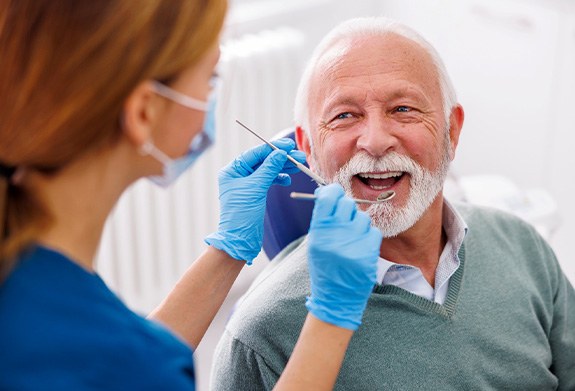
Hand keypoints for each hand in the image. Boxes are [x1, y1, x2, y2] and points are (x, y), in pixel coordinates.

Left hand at [205, 138, 305, 263]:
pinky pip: (268, 180)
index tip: (289, 145)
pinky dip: (279, 178)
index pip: (255, 153)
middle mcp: (238, 175)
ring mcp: (246, 184)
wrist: (240, 240)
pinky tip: (287, 179)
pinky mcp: (254, 193)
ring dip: (283, 167)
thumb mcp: (256, 188)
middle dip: (281, 158)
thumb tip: (280, 153)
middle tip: (299, 156)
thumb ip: (269, 168)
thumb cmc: (241, 214)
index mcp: (232, 170)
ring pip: (268, 170)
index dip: (273, 148)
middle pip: (263, 160)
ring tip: (298, 166)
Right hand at [305, 184, 381, 329]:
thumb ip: (322, 218)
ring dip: (358, 224)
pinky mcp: (369, 253)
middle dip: (346, 209)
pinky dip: (368, 237)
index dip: (333, 192)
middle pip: (347, 204)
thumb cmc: (324, 266)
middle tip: (344, 220)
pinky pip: (373, 231)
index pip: (329, 197)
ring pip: (362, 217)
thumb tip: (328, 192)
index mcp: (319, 231)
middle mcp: (336, 235)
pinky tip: (360, 248)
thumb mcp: (315, 243)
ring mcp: (354, 244)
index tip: (334, 194)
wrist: (336, 297)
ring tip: (351, 239)